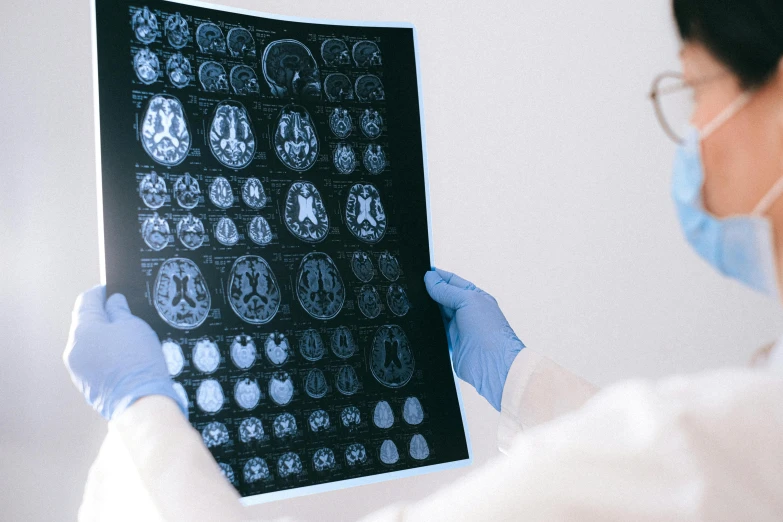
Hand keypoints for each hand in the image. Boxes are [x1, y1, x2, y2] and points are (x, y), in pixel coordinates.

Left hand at [63, 286, 186, 419]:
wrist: (141, 401)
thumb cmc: (138, 361)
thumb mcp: (134, 326)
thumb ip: (119, 310)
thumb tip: (113, 302)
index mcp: (83, 330)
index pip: (86, 301)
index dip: (101, 292)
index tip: (112, 290)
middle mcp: (74, 348)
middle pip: (85, 323)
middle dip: (103, 316)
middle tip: (125, 313)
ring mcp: (77, 369)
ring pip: (89, 343)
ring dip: (103, 336)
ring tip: (127, 338)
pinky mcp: (86, 384)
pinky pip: (92, 361)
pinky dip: (104, 354)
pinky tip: (123, 357)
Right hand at [424, 269, 523, 410]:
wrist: (492, 364)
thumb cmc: (490, 331)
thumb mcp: (468, 300)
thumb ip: (447, 290)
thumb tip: (430, 278)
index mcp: (476, 297)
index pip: (453, 282)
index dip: (438, 277)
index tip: (423, 273)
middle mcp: (468, 311)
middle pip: (444, 297)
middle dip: (431, 292)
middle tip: (414, 287)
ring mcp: (459, 328)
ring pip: (438, 314)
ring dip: (428, 309)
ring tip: (414, 301)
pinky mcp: (451, 343)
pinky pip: (435, 331)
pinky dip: (428, 326)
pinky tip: (418, 320)